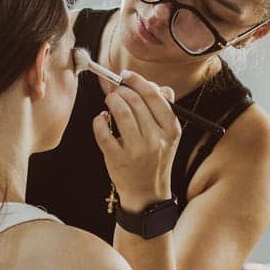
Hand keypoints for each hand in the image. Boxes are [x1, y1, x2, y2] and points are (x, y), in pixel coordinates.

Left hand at [92, 71, 179, 212]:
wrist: (147, 193)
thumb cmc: (155, 159)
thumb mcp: (169, 136)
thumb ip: (164, 108)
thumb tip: (153, 84)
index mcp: (171, 129)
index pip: (154, 95)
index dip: (137, 80)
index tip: (126, 76)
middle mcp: (156, 139)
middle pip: (135, 101)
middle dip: (121, 90)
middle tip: (115, 91)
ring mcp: (137, 150)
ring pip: (120, 112)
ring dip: (111, 101)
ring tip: (109, 103)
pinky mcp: (118, 159)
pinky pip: (103, 132)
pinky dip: (99, 121)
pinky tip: (102, 120)